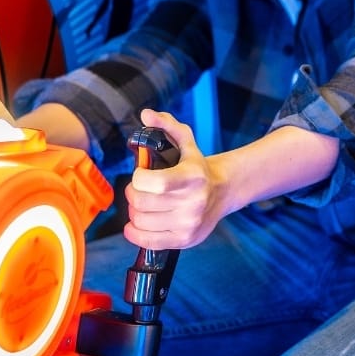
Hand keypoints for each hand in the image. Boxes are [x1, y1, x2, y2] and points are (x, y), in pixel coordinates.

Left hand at [123, 108, 224, 250]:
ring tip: (142, 203)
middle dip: (132, 193)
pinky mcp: (184, 240)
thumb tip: (146, 114)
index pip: (155, 183)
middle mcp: (193, 202)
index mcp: (193, 176)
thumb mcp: (185, 141)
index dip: (138, 178)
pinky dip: (134, 232)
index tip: (140, 173)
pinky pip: (146, 241)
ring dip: (134, 211)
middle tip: (138, 189)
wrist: (222, 191)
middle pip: (142, 203)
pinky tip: (136, 222)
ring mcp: (189, 223)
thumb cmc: (197, 166)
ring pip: (140, 221)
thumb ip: (165, 125)